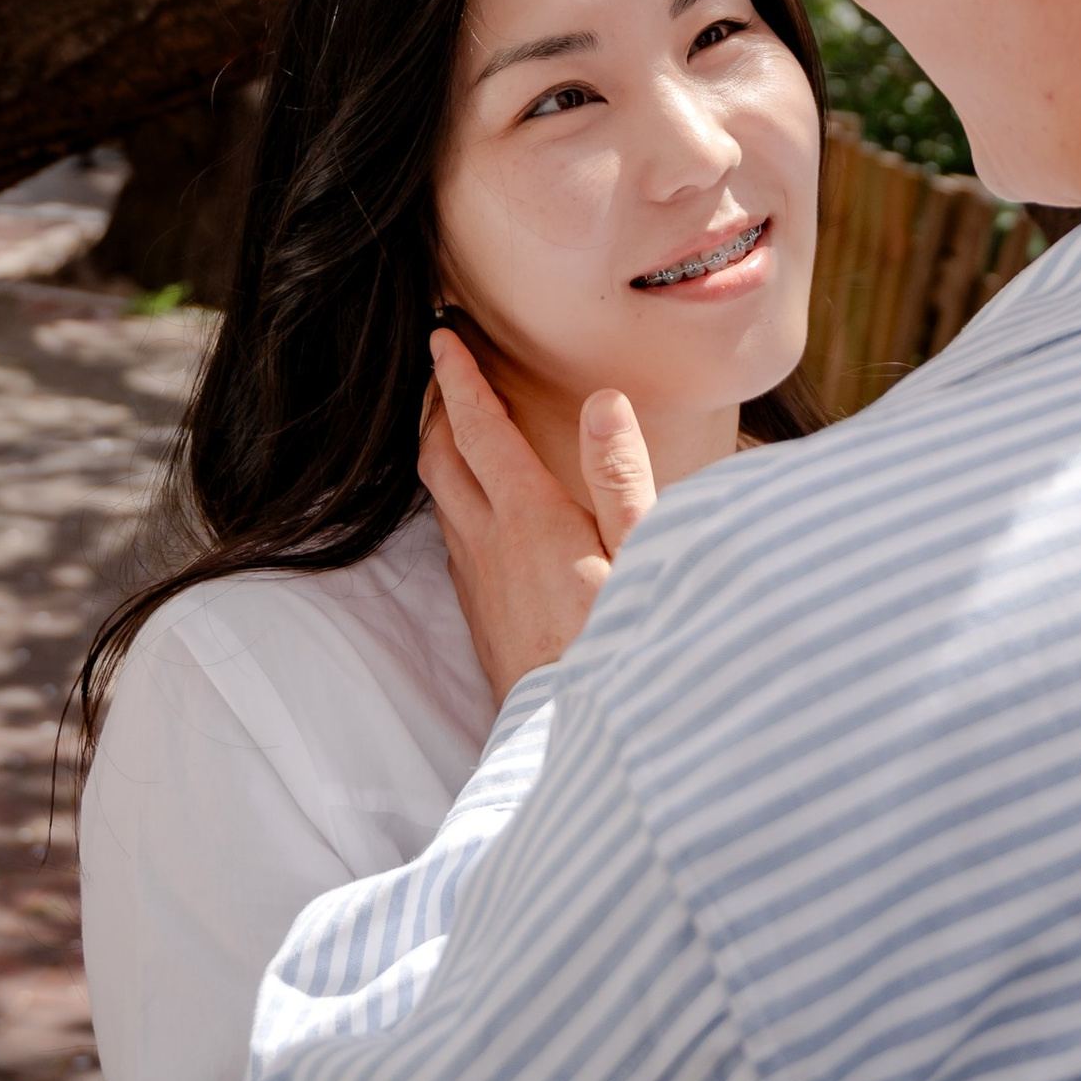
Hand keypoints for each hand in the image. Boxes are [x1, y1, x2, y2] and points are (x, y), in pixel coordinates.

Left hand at [418, 330, 656, 702]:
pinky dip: (454, 500)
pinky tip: (477, 508)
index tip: (442, 336)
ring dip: (440, 451)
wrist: (580, 744)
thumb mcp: (644, 558)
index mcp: (530, 519)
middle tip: (442, 367)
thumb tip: (600, 402)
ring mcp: (480, 586)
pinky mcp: (482, 620)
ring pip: (440, 499)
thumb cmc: (627, 649)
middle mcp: (490, 546)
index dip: (459, 378)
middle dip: (436, 405)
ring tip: (453, 422)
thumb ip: (621, 478)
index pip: (480, 430)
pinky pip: (453, 540)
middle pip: (440, 458)